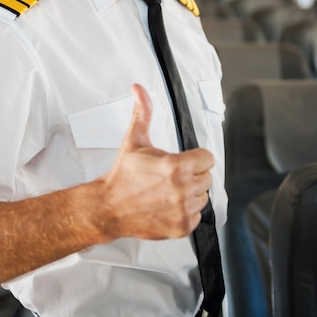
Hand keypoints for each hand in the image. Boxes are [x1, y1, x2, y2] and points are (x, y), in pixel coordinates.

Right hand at [99, 84, 213, 240]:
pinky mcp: (181, 227)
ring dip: (190, 193)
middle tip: (171, 175)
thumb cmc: (122, 175)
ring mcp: (182, 210)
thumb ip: (143, 112)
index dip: (196, 157)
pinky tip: (168, 204)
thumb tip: (139, 90)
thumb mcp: (134, 141)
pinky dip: (186, 211)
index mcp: (175, 167)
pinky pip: (197, 215)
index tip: (184, 160)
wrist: (109, 207)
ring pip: (203, 196)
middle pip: (207, 177)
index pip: (208, 158)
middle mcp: (182, 190)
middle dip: (192, 174)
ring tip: (169, 190)